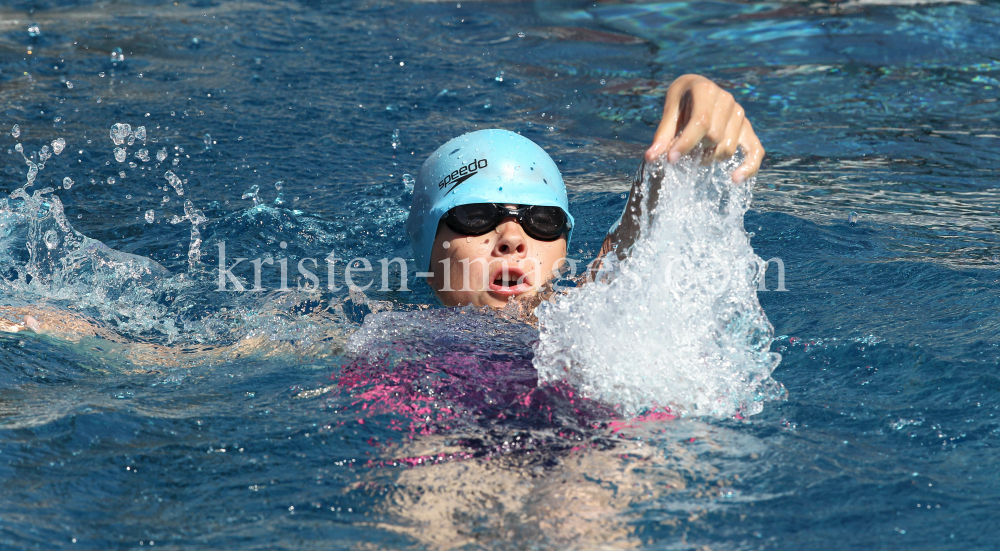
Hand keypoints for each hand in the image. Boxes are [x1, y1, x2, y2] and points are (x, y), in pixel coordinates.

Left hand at [644, 74, 763, 182]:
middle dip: (696, 150)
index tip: (671, 159)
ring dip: (710, 158)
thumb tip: (651, 158)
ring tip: (697, 154)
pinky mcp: (748, 129)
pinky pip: (756, 151)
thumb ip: (663, 135)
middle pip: (714, 137)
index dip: (686, 143)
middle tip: (683, 153)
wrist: (698, 89)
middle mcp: (727, 100)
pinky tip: (735, 179)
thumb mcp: (669, 111)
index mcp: (706, 90)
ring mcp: (740, 114)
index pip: (701, 122)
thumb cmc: (681, 101)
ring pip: (727, 148)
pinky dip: (748, 167)